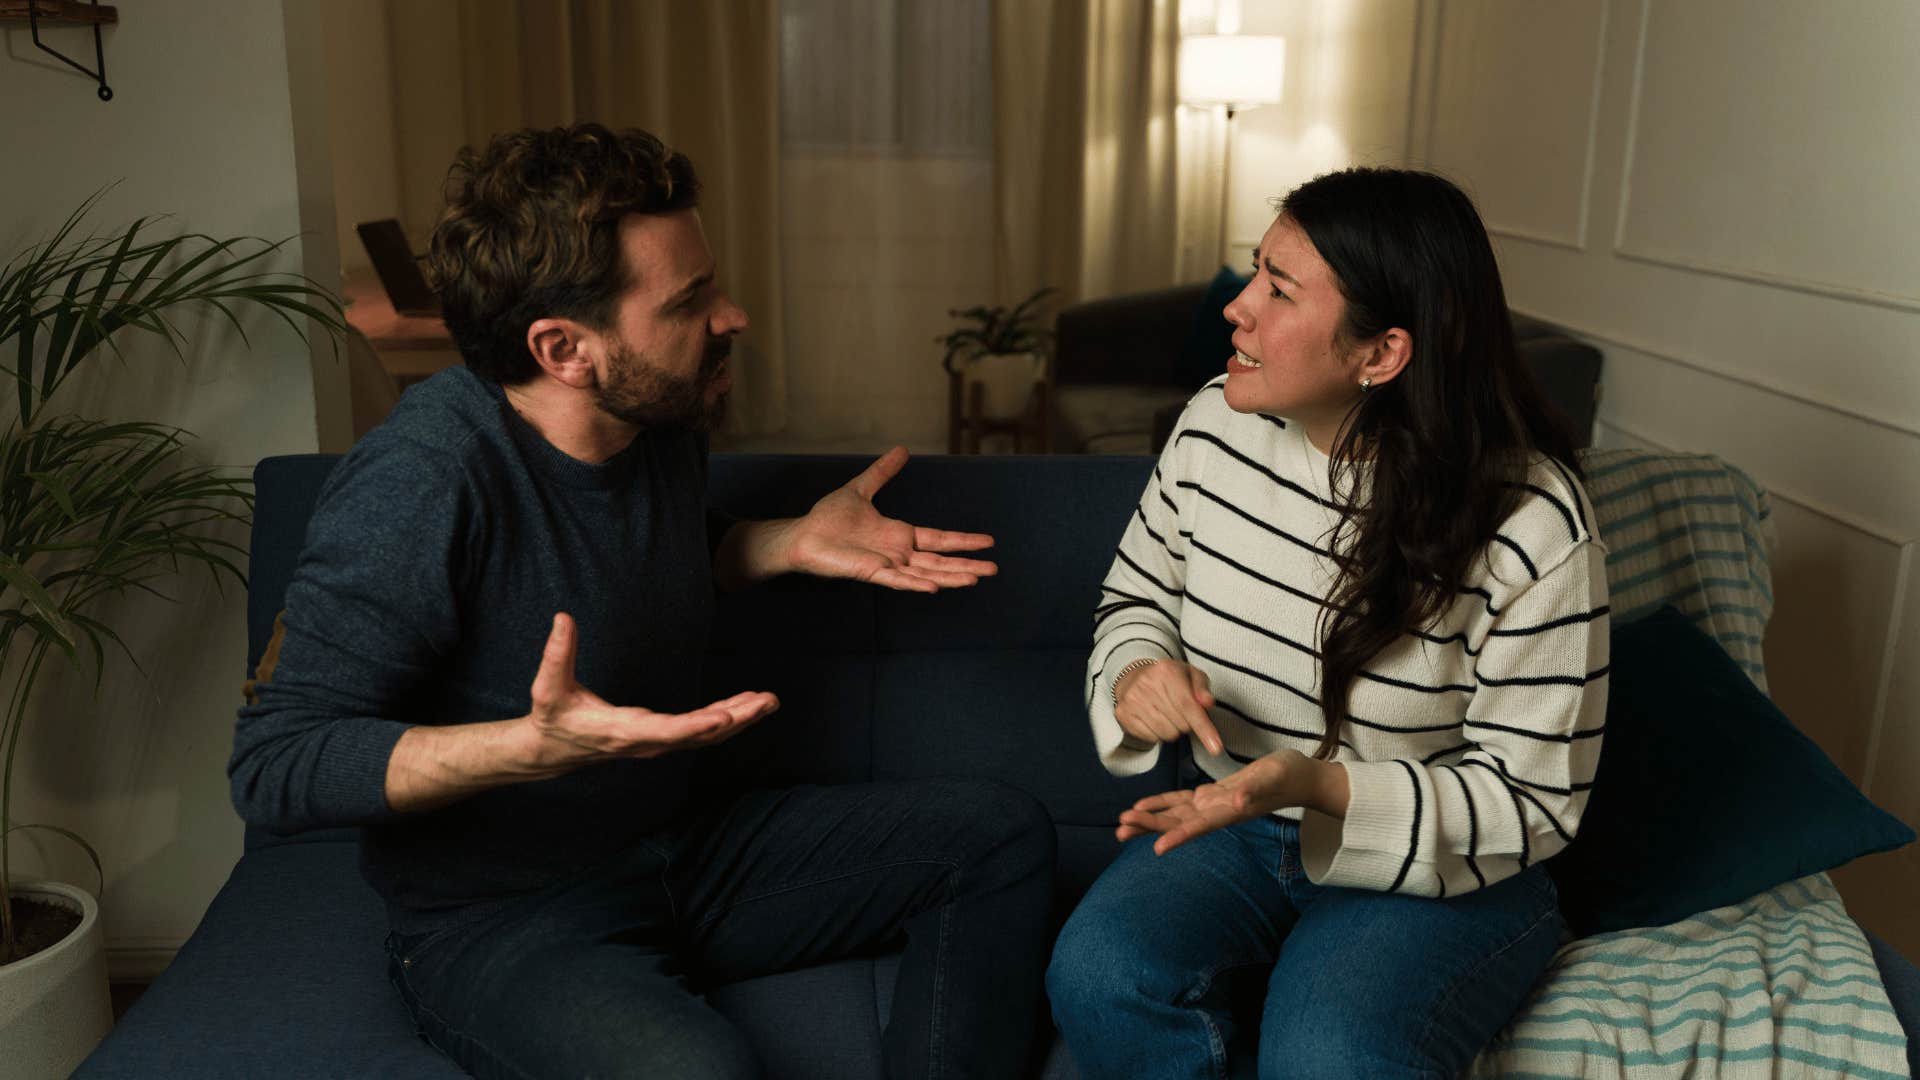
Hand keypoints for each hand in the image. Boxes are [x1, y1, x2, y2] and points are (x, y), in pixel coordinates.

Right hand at [524, 613, 777, 767]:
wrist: (552, 751)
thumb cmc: (553, 716)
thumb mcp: (547, 686)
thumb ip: (557, 653)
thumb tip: (563, 618)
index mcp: (622, 731)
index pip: (665, 732)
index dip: (696, 726)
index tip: (724, 718)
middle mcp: (646, 742)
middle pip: (698, 736)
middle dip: (735, 719)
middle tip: (766, 702)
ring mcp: (657, 744)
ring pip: (706, 736)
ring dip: (739, 718)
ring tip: (769, 701)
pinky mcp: (662, 740)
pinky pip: (702, 732)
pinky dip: (728, 719)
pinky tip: (747, 705)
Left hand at [781, 446, 997, 592]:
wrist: (802, 535)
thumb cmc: (827, 518)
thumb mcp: (860, 490)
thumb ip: (882, 472)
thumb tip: (901, 449)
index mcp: (899, 535)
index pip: (938, 539)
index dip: (963, 540)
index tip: (987, 541)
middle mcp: (898, 553)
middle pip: (940, 560)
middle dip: (967, 564)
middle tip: (994, 568)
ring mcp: (886, 565)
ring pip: (925, 573)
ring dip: (950, 577)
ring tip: (975, 579)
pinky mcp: (870, 573)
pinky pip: (897, 580)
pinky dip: (915, 584)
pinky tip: (934, 587)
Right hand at [1113, 660, 1221, 755]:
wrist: (1134, 676)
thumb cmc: (1168, 679)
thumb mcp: (1191, 675)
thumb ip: (1202, 688)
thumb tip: (1207, 703)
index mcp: (1167, 671)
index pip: (1188, 706)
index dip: (1204, 729)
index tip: (1215, 748)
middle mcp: (1147, 684)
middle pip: (1181, 724)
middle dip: (1187, 723)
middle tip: (1180, 711)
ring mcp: (1133, 700)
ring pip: (1167, 734)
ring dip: (1173, 729)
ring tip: (1167, 714)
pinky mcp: (1123, 714)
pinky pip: (1152, 738)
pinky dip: (1157, 733)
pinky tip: (1153, 718)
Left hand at [1117, 749, 1326, 854]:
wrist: (1298, 777)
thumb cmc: (1288, 775)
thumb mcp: (1273, 777)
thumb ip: (1255, 790)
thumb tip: (1237, 803)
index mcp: (1230, 812)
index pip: (1201, 826)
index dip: (1179, 836)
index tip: (1158, 848)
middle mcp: (1217, 813)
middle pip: (1178, 823)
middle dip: (1150, 827)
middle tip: (1120, 829)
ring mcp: (1212, 805)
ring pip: (1174, 814)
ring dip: (1149, 819)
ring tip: (1121, 823)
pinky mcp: (1211, 794)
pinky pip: (1181, 801)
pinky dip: (1161, 803)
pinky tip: (1141, 806)